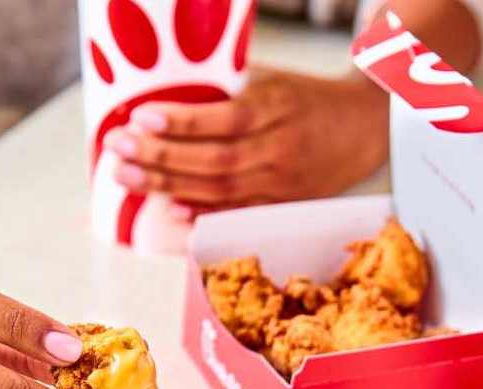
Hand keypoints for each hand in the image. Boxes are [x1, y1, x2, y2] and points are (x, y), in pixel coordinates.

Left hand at [104, 68, 388, 214]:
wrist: (364, 129)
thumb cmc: (307, 99)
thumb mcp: (274, 81)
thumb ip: (229, 88)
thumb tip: (168, 95)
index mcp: (280, 108)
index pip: (227, 118)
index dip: (183, 121)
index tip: (142, 116)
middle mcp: (281, 149)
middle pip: (216, 160)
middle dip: (161, 157)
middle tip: (118, 149)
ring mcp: (282, 183)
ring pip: (219, 190)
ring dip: (168, 185)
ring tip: (127, 175)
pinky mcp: (282, 205)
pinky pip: (236, 213)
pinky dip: (200, 212)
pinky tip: (167, 207)